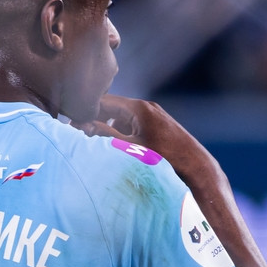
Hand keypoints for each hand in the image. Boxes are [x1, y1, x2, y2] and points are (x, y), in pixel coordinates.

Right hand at [78, 95, 219, 184]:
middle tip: (79, 134)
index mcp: (138, 108)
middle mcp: (146, 107)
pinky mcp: (157, 125)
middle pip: (111, 108)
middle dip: (94, 119)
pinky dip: (121, 132)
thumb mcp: (129, 146)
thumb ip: (105, 134)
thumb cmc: (164, 157)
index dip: (85, 112)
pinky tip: (115, 146)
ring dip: (107, 126)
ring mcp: (153, 115)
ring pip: (121, 117)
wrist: (195, 165)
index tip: (71, 125)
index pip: (102, 101)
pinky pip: (132, 124)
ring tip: (95, 141)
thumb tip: (81, 126)